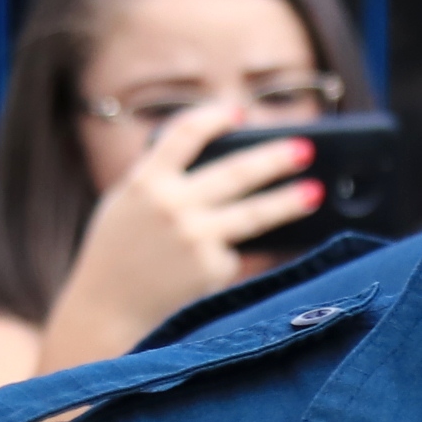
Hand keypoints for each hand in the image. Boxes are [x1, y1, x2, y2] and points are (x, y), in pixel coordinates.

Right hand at [33, 99, 323, 374]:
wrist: (106, 310)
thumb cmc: (118, 253)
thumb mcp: (125, 206)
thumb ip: (161, 181)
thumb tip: (223, 162)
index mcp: (144, 181)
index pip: (185, 135)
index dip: (214, 118)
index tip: (239, 112)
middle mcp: (171, 205)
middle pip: (236, 172)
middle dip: (275, 158)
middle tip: (306, 149)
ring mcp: (195, 237)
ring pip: (255, 214)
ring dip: (290, 201)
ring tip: (315, 192)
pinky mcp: (212, 268)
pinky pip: (237, 252)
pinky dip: (236, 252)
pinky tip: (226, 261)